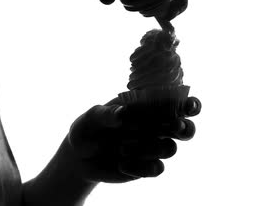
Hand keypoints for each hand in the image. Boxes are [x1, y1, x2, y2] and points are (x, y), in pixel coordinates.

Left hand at [67, 96, 200, 183]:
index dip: (188, 104)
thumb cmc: (88, 128)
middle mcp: (155, 126)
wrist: (80, 156)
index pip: (175, 102)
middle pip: (185, 128)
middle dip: (184, 128)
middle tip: (174, 127)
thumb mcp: (91, 118)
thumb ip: (105, 114)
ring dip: (149, 148)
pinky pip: (157, 168)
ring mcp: (153, 147)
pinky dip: (140, 166)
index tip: (190, 106)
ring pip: (170, 149)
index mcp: (147, 107)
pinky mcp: (147, 167)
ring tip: (122, 148)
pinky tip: (122, 164)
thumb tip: (121, 113)